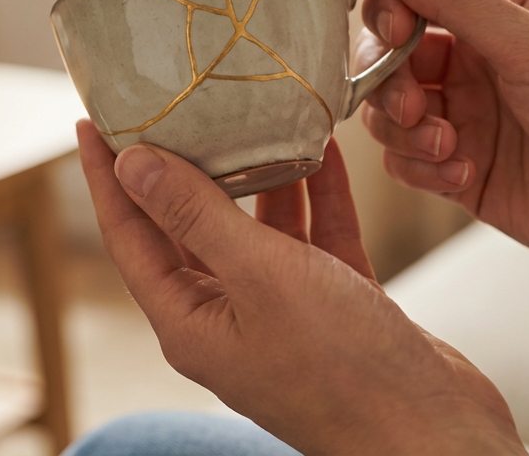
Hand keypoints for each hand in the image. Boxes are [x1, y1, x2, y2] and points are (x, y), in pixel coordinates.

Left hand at [77, 120, 526, 454]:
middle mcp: (228, 317)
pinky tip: (324, 152)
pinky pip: (314, 241)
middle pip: (189, 226)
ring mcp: (282, 315)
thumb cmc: (343, 369)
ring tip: (256, 114)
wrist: (435, 434)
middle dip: (184, 165)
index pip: (130, 236)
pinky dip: (317, 198)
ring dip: (260, 175)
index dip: (109, 177)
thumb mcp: (260, 276)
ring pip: (257, 230)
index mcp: (190, 321)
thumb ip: (196, 215)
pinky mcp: (335, 308)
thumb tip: (132, 165)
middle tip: (175, 105)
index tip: (94, 122)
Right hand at [355, 0, 528, 283]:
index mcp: (497, 14)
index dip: (387, 12)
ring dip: (403, 131)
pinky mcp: (459, 172)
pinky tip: (465, 176)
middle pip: (386, 55)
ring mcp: (465, 118)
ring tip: (450, 147)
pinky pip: (403, 163)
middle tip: (413, 107)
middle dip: (387, 81)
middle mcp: (474, 62)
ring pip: (386, 112)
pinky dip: (420, 169)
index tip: (395, 35)